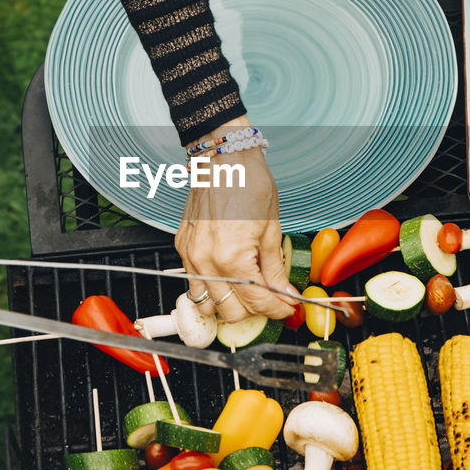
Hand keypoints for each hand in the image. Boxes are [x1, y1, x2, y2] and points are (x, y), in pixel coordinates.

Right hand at [175, 121, 294, 324]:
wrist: (223, 157)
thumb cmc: (248, 183)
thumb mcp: (272, 230)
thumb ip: (276, 270)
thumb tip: (286, 294)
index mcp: (233, 259)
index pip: (258, 302)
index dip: (278, 309)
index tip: (286, 307)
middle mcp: (207, 262)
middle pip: (231, 312)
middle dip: (254, 310)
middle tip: (270, 298)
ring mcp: (191, 256)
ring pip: (207, 305)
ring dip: (228, 305)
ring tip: (246, 292)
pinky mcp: (182, 248)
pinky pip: (194, 283)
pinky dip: (211, 287)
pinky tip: (227, 277)